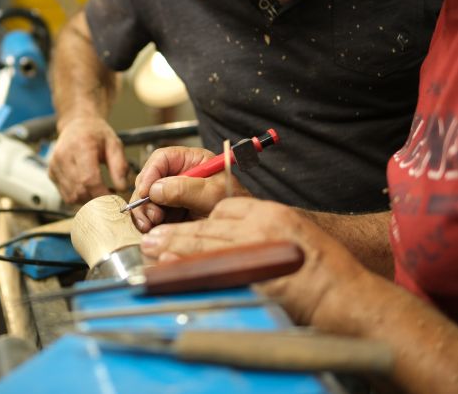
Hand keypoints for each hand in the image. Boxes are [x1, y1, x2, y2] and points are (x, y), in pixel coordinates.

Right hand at [48, 116, 128, 203]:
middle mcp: (63, 156)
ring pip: (72, 197)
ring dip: (89, 202)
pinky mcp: (51, 174)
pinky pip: (66, 196)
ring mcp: (54, 166)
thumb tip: (122, 189)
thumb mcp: (114, 144)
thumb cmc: (96, 134)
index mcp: (80, 146)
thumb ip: (120, 166)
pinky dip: (80, 198)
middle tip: (112, 199)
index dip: (103, 195)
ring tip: (102, 193)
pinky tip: (90, 190)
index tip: (116, 201)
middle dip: (98, 200)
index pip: (89, 179)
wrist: (76, 125)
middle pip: (80, 190)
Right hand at [129, 146, 247, 231]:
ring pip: (147, 198)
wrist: (245, 233)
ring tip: (150, 224)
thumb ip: (185, 189)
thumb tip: (155, 189)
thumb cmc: (237, 207)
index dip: (150, 173)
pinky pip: (151, 214)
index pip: (163, 158)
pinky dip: (147, 222)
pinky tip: (151, 229)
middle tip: (150, 215)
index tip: (145, 191)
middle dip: (144, 197)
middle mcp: (180, 176)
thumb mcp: (213, 194)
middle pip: (150, 179)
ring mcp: (174, 195)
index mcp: (193, 161)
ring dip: (144, 212)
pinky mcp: (171, 212)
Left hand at [141, 197, 367, 325]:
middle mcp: (264, 227)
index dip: (202, 219)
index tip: (185, 229)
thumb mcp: (292, 235)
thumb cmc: (326, 269)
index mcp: (272, 213)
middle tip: (152, 236)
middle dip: (178, 231)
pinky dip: (193, 269)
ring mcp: (260, 250)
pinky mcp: (257, 275)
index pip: (226, 207)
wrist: (349, 295)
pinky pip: (217, 270)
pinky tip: (175, 269)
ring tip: (153, 248)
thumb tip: (226, 239)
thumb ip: (260, 232)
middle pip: (210, 225)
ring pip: (209, 245)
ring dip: (177, 247)